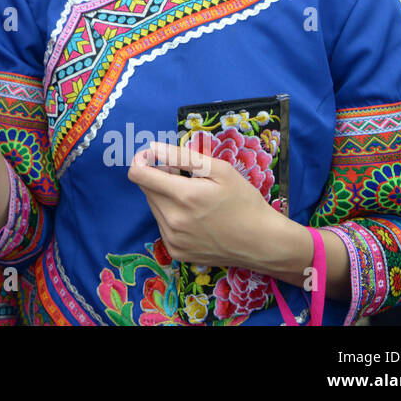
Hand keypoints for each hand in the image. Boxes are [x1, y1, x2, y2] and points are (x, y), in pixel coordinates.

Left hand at [127, 141, 299, 272]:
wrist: (262, 243)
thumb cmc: (244, 202)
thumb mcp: (220, 170)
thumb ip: (183, 157)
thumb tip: (153, 148)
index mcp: (184, 197)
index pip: (138, 175)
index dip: (142, 161)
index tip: (153, 157)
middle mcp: (173, 221)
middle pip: (146, 190)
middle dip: (159, 178)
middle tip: (184, 176)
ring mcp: (173, 240)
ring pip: (154, 207)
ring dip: (165, 198)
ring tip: (193, 198)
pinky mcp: (176, 252)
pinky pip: (163, 226)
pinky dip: (172, 217)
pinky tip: (195, 218)